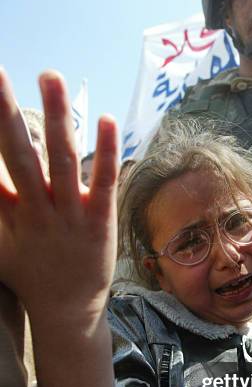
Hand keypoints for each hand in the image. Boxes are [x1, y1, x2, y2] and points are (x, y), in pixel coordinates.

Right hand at [0, 69, 118, 324]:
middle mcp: (36, 211)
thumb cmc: (31, 274)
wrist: (66, 309)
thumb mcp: (1, 243)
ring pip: (61, 161)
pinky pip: (103, 183)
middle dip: (5, 113)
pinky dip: (105, 152)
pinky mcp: (100, 223)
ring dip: (56, 118)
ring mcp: (70, 217)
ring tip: (49, 77)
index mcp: (10, 214)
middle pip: (18, 155)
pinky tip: (106, 120)